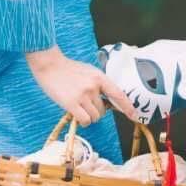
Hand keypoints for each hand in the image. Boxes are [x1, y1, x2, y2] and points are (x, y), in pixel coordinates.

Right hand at [25, 48, 139, 127]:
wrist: (50, 65)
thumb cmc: (68, 69)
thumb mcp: (89, 72)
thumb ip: (99, 84)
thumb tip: (108, 101)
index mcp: (99, 77)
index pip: (118, 94)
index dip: (128, 107)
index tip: (135, 116)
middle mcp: (93, 87)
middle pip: (104, 110)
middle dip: (96, 111)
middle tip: (85, 103)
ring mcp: (83, 95)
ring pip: (95, 117)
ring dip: (88, 116)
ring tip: (79, 106)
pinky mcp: (71, 103)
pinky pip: (85, 120)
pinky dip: (82, 121)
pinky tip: (76, 113)